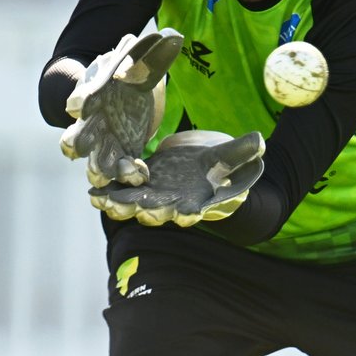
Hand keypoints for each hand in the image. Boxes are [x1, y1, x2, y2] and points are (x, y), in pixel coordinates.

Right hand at [60, 29, 183, 186]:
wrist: (120, 93)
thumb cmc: (125, 73)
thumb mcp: (137, 62)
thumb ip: (150, 54)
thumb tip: (172, 35)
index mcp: (93, 95)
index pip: (80, 98)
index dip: (80, 102)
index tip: (80, 106)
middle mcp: (92, 123)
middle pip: (76, 136)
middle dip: (77, 143)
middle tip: (79, 148)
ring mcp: (104, 143)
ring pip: (93, 161)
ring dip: (99, 169)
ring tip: (110, 173)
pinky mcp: (120, 156)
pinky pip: (120, 170)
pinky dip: (128, 174)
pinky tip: (141, 175)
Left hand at [88, 130, 264, 227]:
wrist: (207, 165)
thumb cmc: (224, 165)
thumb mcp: (232, 156)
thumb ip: (241, 151)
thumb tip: (260, 141)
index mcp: (199, 199)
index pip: (195, 210)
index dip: (190, 212)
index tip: (186, 214)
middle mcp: (174, 203)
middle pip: (159, 212)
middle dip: (147, 211)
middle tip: (136, 209)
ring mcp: (156, 196)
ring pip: (135, 206)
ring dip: (120, 205)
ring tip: (104, 200)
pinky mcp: (143, 184)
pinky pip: (124, 192)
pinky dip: (110, 193)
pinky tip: (95, 191)